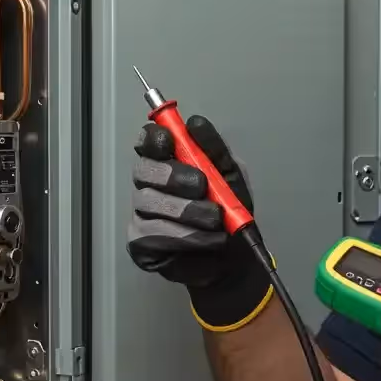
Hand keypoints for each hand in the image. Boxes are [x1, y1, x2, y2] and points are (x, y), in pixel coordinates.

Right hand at [126, 115, 271, 330]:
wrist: (239, 257)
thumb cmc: (231, 213)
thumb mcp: (231, 175)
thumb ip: (214, 149)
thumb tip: (195, 122)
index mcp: (167, 163)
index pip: (147, 142)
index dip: (153, 138)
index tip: (169, 141)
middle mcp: (148, 186)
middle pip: (143, 170)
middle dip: (172, 175)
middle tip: (202, 186)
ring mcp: (141, 215)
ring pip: (149, 203)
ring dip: (188, 211)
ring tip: (217, 219)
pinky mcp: (141, 244)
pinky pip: (154, 235)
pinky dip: (187, 236)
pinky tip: (210, 239)